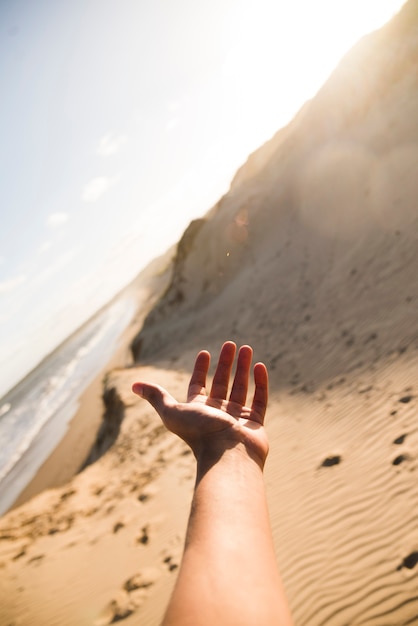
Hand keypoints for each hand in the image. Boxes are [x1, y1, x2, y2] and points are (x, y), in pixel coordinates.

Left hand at [132, 341, 268, 467]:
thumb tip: (132, 386)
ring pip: (241, 388)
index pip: (198, 386)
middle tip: (230, 344)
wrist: (227, 457)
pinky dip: (260, 383)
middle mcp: (217, 414)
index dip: (200, 369)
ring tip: (247, 348)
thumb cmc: (199, 434)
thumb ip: (156, 397)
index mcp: (198, 411)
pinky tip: (259, 366)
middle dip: (225, 363)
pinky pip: (260, 399)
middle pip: (221, 383)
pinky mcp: (254, 423)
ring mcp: (237, 419)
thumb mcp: (172, 412)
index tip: (205, 352)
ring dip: (243, 368)